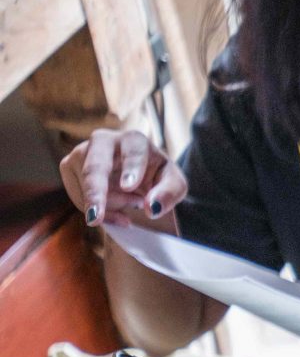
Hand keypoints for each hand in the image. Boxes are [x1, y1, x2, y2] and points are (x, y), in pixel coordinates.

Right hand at [60, 128, 185, 228]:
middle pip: (96, 167)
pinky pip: (76, 195)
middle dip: (96, 192)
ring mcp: (82, 151)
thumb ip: (168, 194)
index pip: (133, 153)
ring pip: (88, 186)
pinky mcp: (68, 165)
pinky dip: (96, 210)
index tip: (129, 186)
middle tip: (96, 217)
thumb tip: (151, 208)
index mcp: (134, 140)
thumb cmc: (156, 177)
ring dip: (109, 205)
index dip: (131, 169)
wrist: (135, 176)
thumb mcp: (173, 185)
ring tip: (132, 205)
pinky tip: (114, 212)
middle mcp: (104, 140)